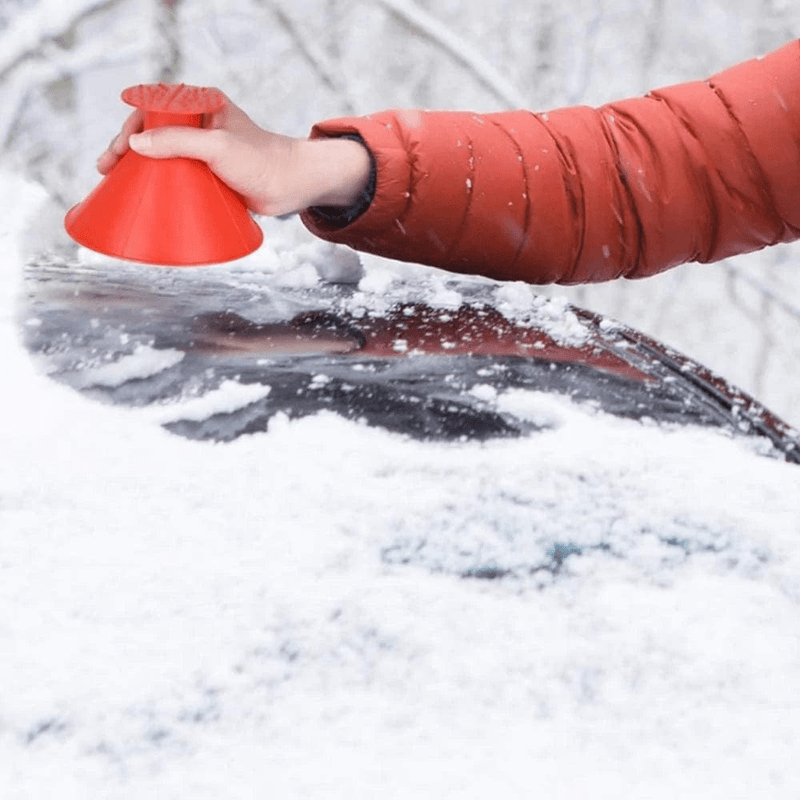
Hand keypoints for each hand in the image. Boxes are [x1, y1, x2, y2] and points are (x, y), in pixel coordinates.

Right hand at [96, 92, 371, 216]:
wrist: (290, 187)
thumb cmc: (262, 162)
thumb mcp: (217, 147)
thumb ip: (178, 142)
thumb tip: (137, 144)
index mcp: (202, 104)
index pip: (154, 108)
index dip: (132, 126)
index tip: (121, 150)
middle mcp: (199, 122)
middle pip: (151, 130)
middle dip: (127, 147)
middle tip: (107, 167)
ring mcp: (202, 149)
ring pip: (161, 153)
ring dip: (138, 166)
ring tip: (115, 179)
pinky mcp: (207, 171)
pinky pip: (175, 172)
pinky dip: (157, 180)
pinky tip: (142, 190)